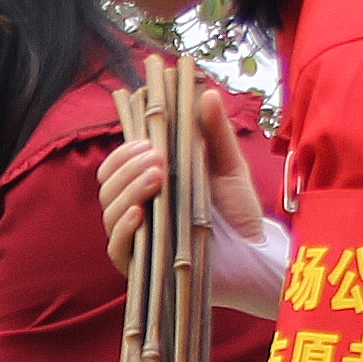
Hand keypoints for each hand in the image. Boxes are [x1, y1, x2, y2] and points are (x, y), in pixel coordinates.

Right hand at [94, 74, 263, 253]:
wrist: (254, 255)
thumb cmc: (239, 212)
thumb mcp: (229, 167)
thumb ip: (215, 132)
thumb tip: (207, 94)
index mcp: (150, 186)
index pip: (117, 166)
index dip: (124, 152)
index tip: (147, 142)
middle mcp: (137, 210)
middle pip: (108, 185)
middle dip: (127, 168)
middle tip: (157, 158)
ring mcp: (136, 239)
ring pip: (110, 211)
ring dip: (128, 190)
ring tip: (156, 178)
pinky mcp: (141, 267)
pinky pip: (117, 247)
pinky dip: (124, 228)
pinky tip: (139, 213)